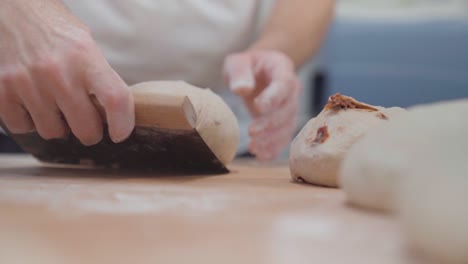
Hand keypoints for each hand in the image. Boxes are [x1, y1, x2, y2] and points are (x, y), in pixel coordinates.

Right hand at [0, 0, 133, 144]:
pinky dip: (29, 121)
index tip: (120, 133)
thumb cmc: (52, 28)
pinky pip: (23, 127)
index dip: (123, 123)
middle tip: (86, 121)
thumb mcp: (85, 44)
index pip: (115, 99)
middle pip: (85, 128)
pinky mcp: (2, 91)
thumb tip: (113, 113)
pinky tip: (32, 102)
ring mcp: (27, 83)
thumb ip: (98, 77)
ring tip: (55, 104)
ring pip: (53, 132)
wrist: (10, 9)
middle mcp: (57, 72)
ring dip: (58, 125)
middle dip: (90, 131)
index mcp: (85, 57)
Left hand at [224, 49, 300, 159]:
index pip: (284, 84)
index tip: (258, 108)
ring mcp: (291, 107)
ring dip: (272, 140)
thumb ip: (239, 72)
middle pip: (287, 109)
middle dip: (270, 123)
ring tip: (253, 148)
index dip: (273, 98)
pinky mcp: (285, 122)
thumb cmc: (248, 65)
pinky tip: (260, 156)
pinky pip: (283, 137)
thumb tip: (241, 89)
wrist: (260, 71)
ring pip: (287, 126)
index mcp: (282, 69)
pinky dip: (274, 148)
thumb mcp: (238, 61)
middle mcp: (292, 90)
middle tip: (251, 132)